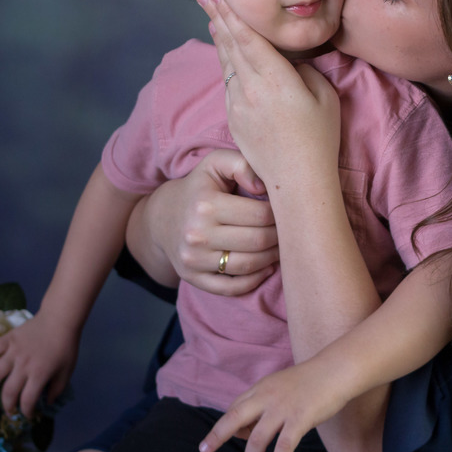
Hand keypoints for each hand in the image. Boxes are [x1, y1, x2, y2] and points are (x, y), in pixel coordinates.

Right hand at [0, 313, 76, 417]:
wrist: (59, 319)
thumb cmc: (66, 346)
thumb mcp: (67, 370)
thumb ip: (57, 388)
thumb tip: (46, 402)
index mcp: (39, 374)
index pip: (27, 400)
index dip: (26, 411)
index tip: (26, 415)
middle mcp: (23, 366)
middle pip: (9, 391)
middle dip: (7, 405)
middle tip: (7, 410)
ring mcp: (13, 352)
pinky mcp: (8, 339)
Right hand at [135, 149, 278, 295]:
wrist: (162, 217)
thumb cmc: (199, 188)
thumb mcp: (215, 164)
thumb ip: (241, 164)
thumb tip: (263, 185)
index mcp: (206, 204)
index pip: (260, 214)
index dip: (280, 214)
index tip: (285, 211)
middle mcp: (197, 234)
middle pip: (257, 241)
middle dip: (280, 237)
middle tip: (289, 231)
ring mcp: (193, 260)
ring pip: (248, 266)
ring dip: (271, 258)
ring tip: (280, 247)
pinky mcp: (192, 278)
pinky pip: (231, 288)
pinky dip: (254, 281)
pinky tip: (265, 268)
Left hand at [197, 0, 340, 189]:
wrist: (298, 180)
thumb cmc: (319, 138)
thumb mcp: (324, 96)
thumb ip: (303, 72)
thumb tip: (288, 65)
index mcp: (275, 78)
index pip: (247, 38)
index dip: (231, 15)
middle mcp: (250, 88)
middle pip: (230, 45)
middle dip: (217, 18)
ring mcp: (237, 105)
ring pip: (226, 64)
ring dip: (219, 39)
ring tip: (212, 19)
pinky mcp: (233, 119)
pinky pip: (228, 85)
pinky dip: (226, 64)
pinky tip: (227, 57)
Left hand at [198, 357, 351, 451]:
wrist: (335, 370)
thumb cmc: (310, 381)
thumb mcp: (281, 387)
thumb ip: (264, 404)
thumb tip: (248, 430)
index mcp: (261, 388)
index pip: (235, 407)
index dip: (227, 425)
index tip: (224, 438)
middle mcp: (267, 397)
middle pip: (235, 417)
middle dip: (218, 435)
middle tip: (204, 450)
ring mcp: (283, 408)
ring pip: (258, 439)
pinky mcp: (300, 419)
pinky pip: (284, 446)